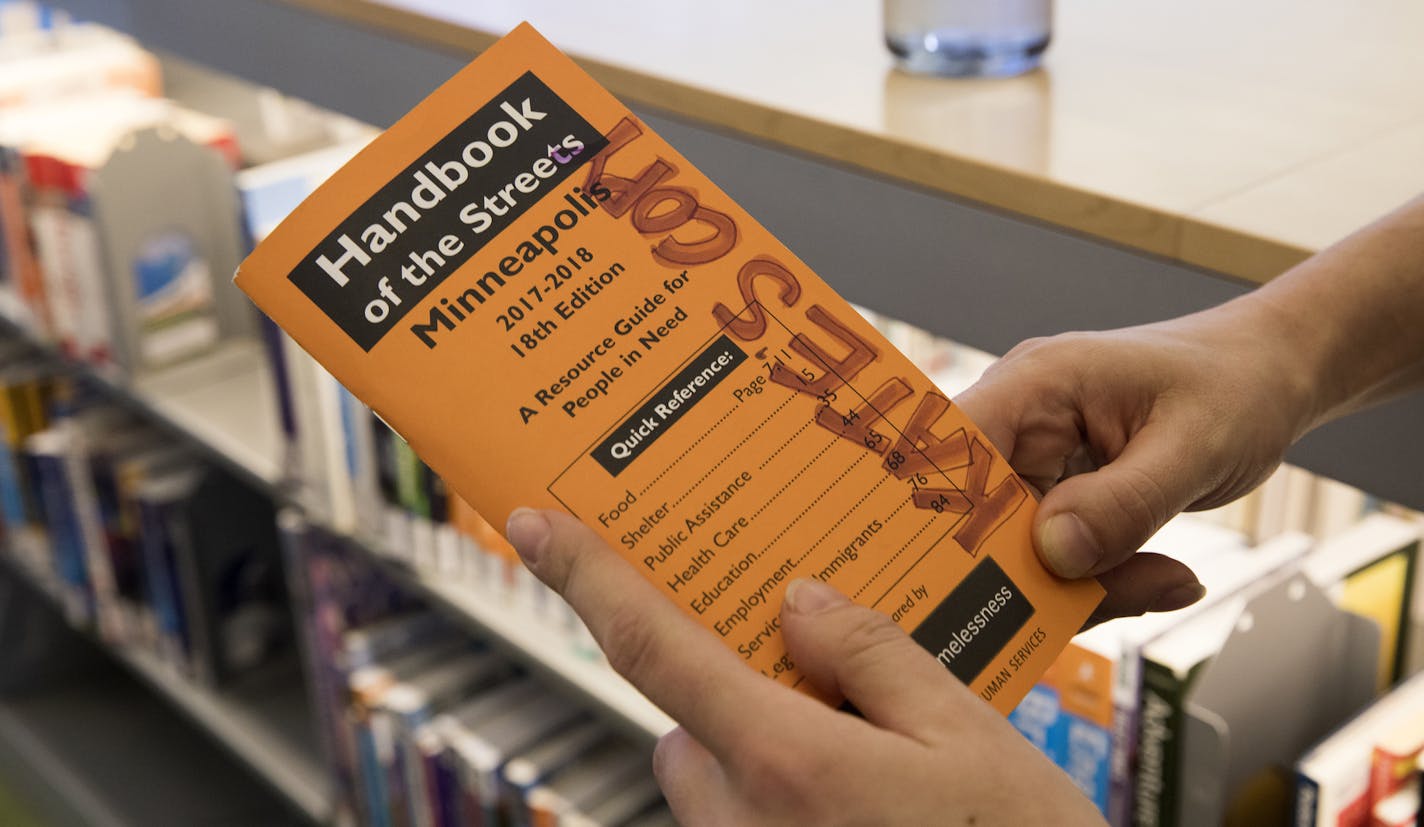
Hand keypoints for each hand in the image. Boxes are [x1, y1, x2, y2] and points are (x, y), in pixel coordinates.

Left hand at [507, 508, 1105, 826]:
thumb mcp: (969, 737)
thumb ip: (873, 658)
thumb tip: (799, 602)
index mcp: (784, 761)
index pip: (655, 649)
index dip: (587, 580)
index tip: (535, 528)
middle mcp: (743, 821)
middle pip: (690, 725)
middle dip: (736, 694)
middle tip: (824, 679)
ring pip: (716, 783)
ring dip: (763, 756)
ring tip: (872, 761)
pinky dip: (782, 803)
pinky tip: (868, 806)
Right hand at [955, 299, 1317, 624]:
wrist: (1267, 376)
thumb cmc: (1236, 386)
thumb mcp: (1194, 447)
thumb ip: (1124, 503)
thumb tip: (1055, 555)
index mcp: (1036, 383)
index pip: (955, 441)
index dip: (938, 504)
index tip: (954, 574)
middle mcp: (1019, 420)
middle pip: (973, 508)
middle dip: (1010, 569)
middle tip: (1072, 610)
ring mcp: (1035, 460)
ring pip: (1011, 544)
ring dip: (1063, 584)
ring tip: (1148, 587)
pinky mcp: (1056, 493)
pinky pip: (1049, 553)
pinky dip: (1090, 581)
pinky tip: (1149, 581)